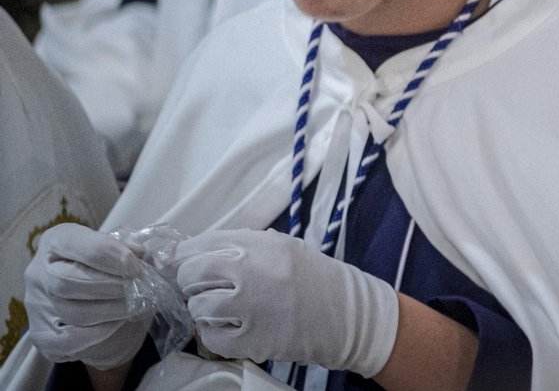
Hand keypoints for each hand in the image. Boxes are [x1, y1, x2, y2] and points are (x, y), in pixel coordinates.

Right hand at [23, 224, 151, 368]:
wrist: (98, 309)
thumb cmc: (111, 270)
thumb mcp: (122, 252)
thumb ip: (133, 250)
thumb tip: (141, 256)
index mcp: (57, 240)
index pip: (72, 242)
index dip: (107, 253)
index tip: (134, 265)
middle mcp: (38, 271)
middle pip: (67, 280)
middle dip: (111, 285)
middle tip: (137, 287)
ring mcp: (36, 305)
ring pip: (73, 312)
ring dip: (112, 309)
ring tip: (134, 304)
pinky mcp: (41, 335)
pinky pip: (70, 339)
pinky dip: (100, 332)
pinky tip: (116, 322)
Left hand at [174, 229, 399, 376]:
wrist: (349, 316)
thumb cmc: (316, 281)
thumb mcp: (286, 248)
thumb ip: (246, 246)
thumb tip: (199, 251)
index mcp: (263, 245)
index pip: (203, 244)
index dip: (185, 255)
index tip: (182, 262)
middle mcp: (254, 271)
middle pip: (192, 273)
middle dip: (189, 282)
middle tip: (200, 288)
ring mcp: (252, 308)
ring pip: (198, 306)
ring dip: (202, 309)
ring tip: (218, 310)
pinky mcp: (253, 340)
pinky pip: (210, 337)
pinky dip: (212, 334)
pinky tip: (228, 329)